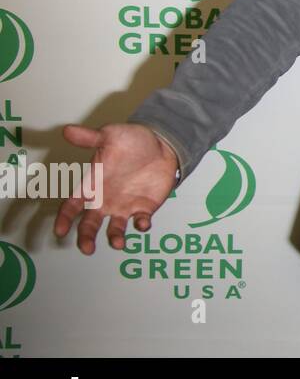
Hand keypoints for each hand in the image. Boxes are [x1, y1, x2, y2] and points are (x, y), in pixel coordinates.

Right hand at [53, 123, 178, 253]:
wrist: (162, 144)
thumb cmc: (132, 141)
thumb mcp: (111, 135)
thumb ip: (90, 137)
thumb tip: (67, 130)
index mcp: (92, 185)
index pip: (72, 204)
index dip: (64, 218)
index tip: (59, 230)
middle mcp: (105, 200)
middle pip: (89, 224)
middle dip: (86, 237)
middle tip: (87, 248)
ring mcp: (124, 206)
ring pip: (115, 229)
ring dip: (115, 237)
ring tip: (118, 243)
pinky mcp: (144, 208)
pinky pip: (141, 221)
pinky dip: (141, 224)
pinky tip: (142, 222)